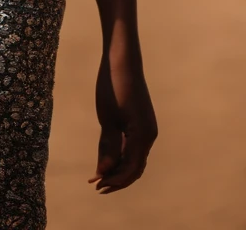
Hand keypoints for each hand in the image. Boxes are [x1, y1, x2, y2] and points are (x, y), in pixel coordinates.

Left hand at [90, 44, 157, 192]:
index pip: (130, 169)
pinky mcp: (142, 122)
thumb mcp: (107, 118)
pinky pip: (134, 146)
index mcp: (143, 136)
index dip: (113, 180)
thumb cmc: (113, 86)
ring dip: (119, 168)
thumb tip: (103, 172)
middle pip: (135, 168)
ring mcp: (147, 128)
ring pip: (135, 158)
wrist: (122, 60)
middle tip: (96, 186)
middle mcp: (149, 135)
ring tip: (100, 174)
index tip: (96, 185)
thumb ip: (108, 146)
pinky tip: (108, 157)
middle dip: (117, 178)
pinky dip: (122, 155)